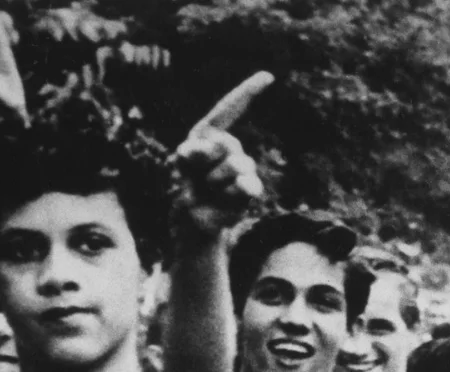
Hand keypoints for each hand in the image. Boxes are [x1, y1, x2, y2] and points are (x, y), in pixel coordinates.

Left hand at [171, 72, 272, 238]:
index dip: (248, 91)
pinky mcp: (251, 188)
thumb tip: (215, 150)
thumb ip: (193, 150)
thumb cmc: (186, 184)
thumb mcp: (181, 162)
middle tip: (196, 175)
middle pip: (224, 144)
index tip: (268, 77)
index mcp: (212, 134)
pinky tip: (226, 197)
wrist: (194, 217)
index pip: (230, 109)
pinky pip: (247, 184)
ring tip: (209, 189)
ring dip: (214, 180)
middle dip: (204, 162)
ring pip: (234, 165)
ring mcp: (243, 166)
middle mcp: (230, 146)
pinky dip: (236, 191)